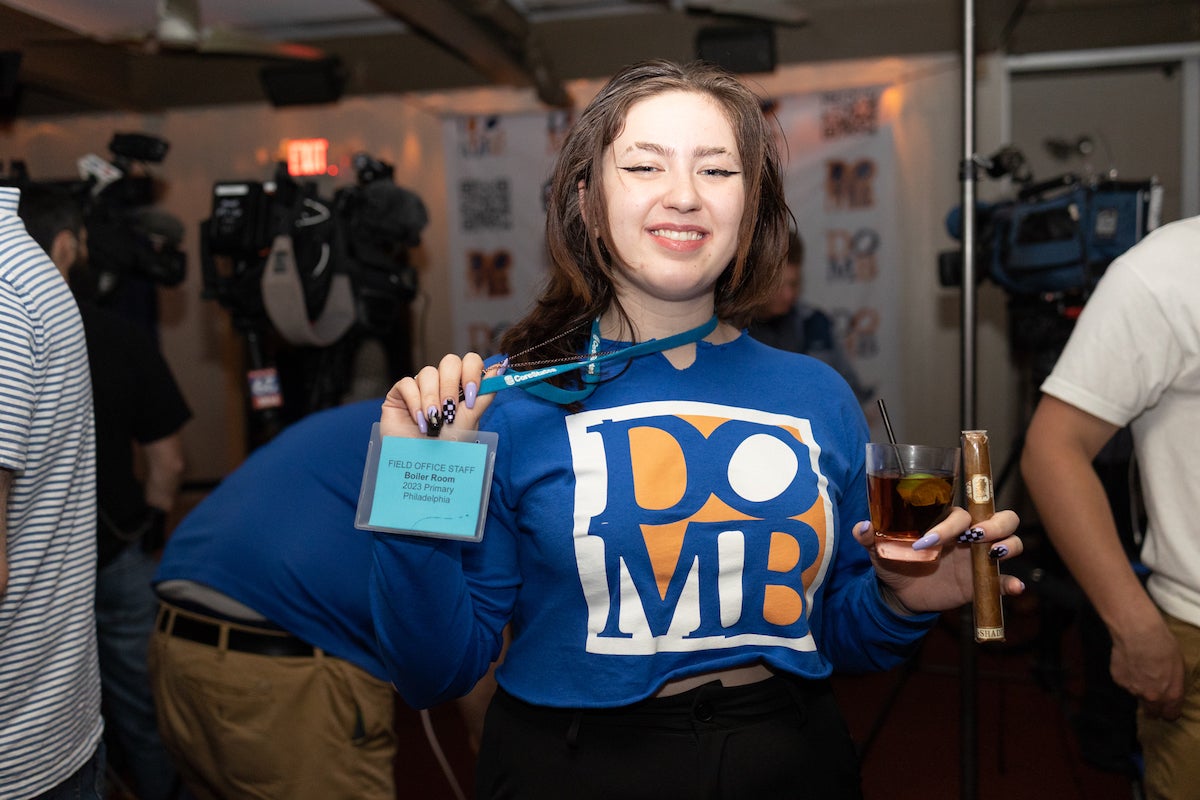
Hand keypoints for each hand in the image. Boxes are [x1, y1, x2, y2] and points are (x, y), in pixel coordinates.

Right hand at [381, 353, 497, 436]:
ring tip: (434, 421)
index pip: (470, 361)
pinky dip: (415, 402)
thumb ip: (485, 393)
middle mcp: (442, 383)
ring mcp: (420, 387)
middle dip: (450, 386)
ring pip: (427, 372)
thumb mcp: (471, 419)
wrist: (424, 463)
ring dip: (432, 398)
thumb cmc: (449, 445)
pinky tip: (420, 421)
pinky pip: (407, 383)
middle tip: (450, 410)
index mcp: (462, 386)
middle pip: (449, 361)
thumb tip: (502, 368)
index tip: (471, 395)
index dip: (472, 372)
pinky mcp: (400, 394)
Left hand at [852, 507, 1024, 612]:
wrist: (901, 593)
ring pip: (1011, 541)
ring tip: (995, 554)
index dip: (948, 524)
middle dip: (993, 524)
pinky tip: (1013, 588)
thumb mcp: (880, 550)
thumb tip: (861, 527)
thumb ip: (870, 537)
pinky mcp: (983, 580)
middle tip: (975, 537)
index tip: (928, 541)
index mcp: (945, 522)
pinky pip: (1004, 579)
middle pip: (998, 518)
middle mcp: (968, 535)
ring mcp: (979, 557)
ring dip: (1009, 544)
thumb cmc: (895, 561)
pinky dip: (1011, 583)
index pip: (959, 513)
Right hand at [1111, 616, 1184, 719]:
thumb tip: (1170, 689)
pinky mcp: (1118, 680)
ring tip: (1140, 668)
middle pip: (1152, 713)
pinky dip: (1127, 675)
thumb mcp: (1179, 666)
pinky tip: (1130, 662)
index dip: (1169, 712)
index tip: (1167, 708)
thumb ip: (1174, 685)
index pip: (1170, 715)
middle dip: (1153, 707)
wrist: (1138, 633)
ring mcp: (1133, 690)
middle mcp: (1152, 697)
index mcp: (1171, 695)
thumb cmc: (1162, 645)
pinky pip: (1124, 682)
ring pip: (1137, 694)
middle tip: (1153, 693)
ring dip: (1139, 686)